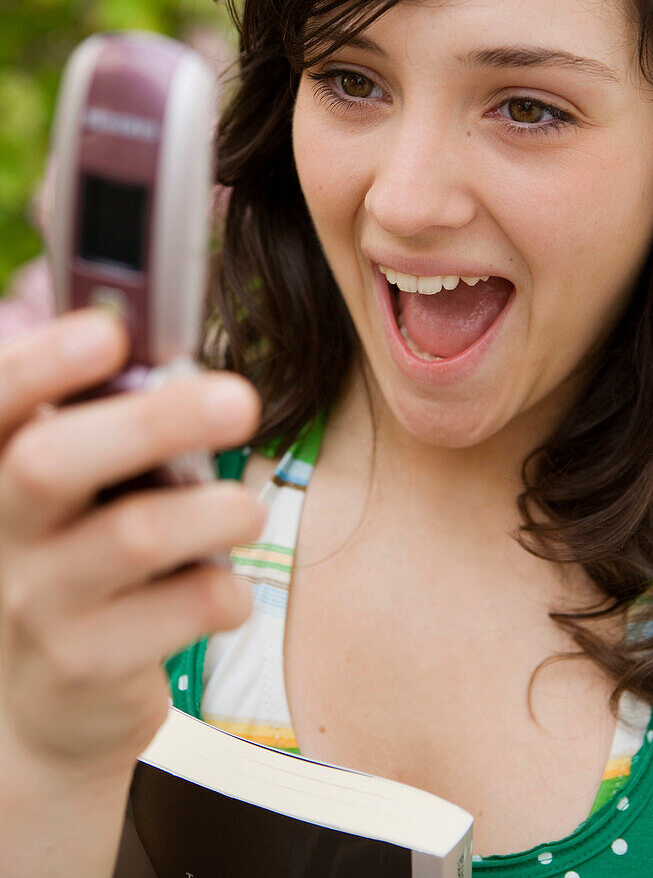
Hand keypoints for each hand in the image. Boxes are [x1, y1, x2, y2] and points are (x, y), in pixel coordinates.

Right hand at [0, 308, 263, 780]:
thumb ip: (101, 421)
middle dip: (152, 422)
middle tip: (239, 400)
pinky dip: (223, 592)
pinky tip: (227, 591)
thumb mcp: (77, 490)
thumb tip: (150, 341)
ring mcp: (35, 603)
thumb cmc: (85, 556)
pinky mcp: (86, 665)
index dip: (40, 362)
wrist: (56, 701)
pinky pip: (178, 611)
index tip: (110, 333)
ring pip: (132, 536)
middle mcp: (0, 531)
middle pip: (52, 462)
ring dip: (213, 511)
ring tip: (245, 510)